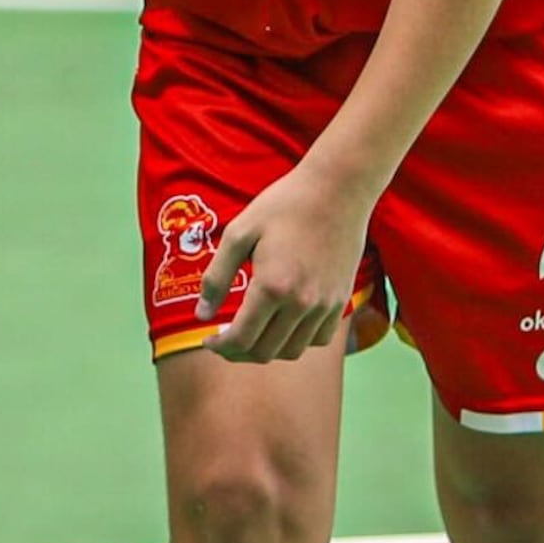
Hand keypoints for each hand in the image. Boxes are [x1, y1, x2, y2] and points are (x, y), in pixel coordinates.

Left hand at [199, 161, 374, 363]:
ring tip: (253, 335)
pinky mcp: (341, 299)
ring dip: (267, 350)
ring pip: (292, 350)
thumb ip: (217, 277)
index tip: (209, 341)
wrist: (338, 189)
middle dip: (238, 353)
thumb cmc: (284, 204)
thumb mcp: (239, 233)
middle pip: (265, 352)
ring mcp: (325, 304)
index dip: (220, 347)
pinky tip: (284, 326)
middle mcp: (301, 303)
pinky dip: (298, 342)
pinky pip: (319, 339)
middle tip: (225, 341)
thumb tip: (202, 315)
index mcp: (272, 286)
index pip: (241, 339)